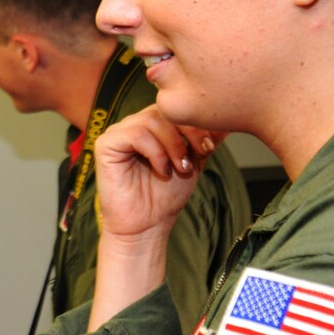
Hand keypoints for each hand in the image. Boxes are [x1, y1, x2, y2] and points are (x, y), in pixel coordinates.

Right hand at [92, 105, 222, 244]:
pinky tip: (162, 171)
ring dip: (173, 144)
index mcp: (152, 125)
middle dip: (188, 132)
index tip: (209, 147)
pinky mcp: (106, 145)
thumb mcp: (192, 161)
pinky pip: (135, 134)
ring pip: (151, 120)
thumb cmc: (165, 196)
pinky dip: (156, 152)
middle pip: (164, 109)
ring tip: (179, 168)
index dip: (195, 123)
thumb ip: (204, 140)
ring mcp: (118, 133)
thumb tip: (227, 119)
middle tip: (198, 155)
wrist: (147, 226)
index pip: (175, 108)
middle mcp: (134, 124)